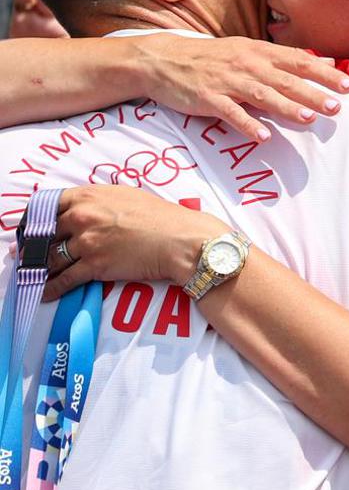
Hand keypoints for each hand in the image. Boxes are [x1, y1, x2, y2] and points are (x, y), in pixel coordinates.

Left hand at [42, 185, 229, 300]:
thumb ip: (99, 200)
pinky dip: (51, 288)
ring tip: (31, 274)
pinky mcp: (94, 266)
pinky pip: (64, 279)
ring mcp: (86, 242)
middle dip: (32, 246)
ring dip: (39, 269)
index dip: (34, 219)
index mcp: (87, 196)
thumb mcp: (127, 196)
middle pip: (44, 234)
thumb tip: (86, 208)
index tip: (30, 228)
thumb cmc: (162, 217)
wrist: (182, 241)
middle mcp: (82, 217)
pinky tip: (44, 292)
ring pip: (50, 258)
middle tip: (25, 255)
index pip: (46, 205)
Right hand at [127, 33, 348, 143]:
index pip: (300, 62)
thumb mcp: (250, 50)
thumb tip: (324, 60)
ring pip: (262, 95)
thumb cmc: (213, 57)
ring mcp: (227, 81)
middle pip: (286, 80)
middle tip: (337, 107)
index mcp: (260, 52)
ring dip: (286, 107)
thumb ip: (286, 58)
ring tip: (309, 119)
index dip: (325, 74)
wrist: (162, 59)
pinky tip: (263, 137)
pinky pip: (230, 112)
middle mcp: (247, 64)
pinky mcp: (208, 98)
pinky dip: (247, 124)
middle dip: (313, 93)